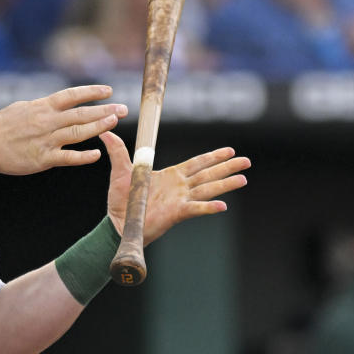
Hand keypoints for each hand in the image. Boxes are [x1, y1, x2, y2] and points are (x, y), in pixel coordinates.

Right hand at [0, 85, 127, 174]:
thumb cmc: (0, 125)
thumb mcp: (21, 107)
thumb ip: (42, 107)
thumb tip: (56, 105)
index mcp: (42, 107)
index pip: (72, 96)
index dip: (91, 92)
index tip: (108, 90)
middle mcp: (47, 121)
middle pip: (81, 114)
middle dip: (104, 110)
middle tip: (124, 109)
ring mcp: (46, 140)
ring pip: (78, 133)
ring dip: (99, 127)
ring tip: (115, 123)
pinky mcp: (43, 159)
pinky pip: (68, 157)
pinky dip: (83, 156)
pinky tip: (97, 154)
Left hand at [102, 132, 249, 244]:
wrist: (116, 223)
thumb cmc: (121, 200)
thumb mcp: (120, 170)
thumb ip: (118, 150)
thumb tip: (106, 130)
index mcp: (170, 175)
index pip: (197, 163)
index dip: (213, 156)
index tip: (230, 150)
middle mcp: (179, 187)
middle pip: (208, 174)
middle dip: (227, 166)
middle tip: (247, 161)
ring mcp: (180, 200)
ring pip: (207, 189)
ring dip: (225, 184)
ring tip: (243, 178)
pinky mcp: (176, 213)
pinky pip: (196, 208)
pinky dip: (209, 207)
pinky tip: (223, 206)